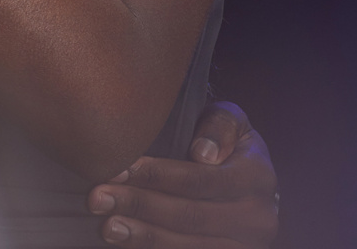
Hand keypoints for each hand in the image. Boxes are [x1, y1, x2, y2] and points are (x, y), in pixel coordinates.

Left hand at [86, 102, 278, 246]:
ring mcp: (247, 246)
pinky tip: (128, 242)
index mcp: (258, 176)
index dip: (157, 176)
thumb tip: (202, 153)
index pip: (200, 179)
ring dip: (143, 237)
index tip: (118, 168)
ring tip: (107, 226)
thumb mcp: (229, 121)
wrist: (248, 184)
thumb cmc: (227, 144)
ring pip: (189, 246)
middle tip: (97, 197)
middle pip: (190, 216)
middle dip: (139, 205)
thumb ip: (218, 125)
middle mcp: (258, 218)